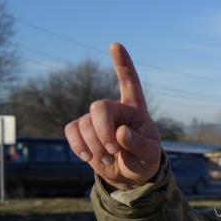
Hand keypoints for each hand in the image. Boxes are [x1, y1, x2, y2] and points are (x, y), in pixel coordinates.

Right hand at [65, 43, 161, 190]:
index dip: (122, 64)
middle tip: (112, 150)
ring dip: (93, 145)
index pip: (130, 82)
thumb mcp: (149, 155)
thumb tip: (121, 132)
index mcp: (136, 110)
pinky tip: (88, 157)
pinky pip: (71, 131)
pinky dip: (78, 146)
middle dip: (102, 131)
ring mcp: (96, 119)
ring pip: (84, 123)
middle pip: (99, 107)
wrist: (129, 175)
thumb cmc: (145, 160)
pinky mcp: (82, 130)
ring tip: (106, 158)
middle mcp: (115, 109)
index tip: (115, 45)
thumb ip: (138, 145)